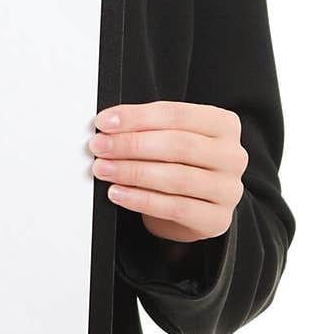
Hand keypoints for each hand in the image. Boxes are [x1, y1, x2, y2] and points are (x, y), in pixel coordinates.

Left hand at [89, 100, 247, 243]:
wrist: (193, 207)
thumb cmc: (179, 164)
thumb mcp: (169, 138)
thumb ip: (147, 127)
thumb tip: (109, 125)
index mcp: (223, 124)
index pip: (177, 114)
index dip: (137, 117)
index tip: (105, 122)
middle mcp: (232, 155)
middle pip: (177, 145)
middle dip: (131, 145)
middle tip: (100, 147)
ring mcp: (229, 189)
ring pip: (176, 177)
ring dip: (132, 172)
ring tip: (103, 169)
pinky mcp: (217, 219)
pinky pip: (175, 208)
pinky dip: (141, 199)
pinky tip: (118, 193)